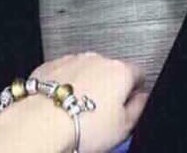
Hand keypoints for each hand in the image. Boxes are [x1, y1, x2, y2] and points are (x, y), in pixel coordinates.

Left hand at [29, 52, 148, 152]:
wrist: (42, 123)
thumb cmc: (81, 126)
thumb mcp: (124, 127)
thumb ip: (140, 107)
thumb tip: (143, 99)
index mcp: (120, 71)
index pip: (138, 73)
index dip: (135, 90)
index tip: (129, 102)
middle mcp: (97, 59)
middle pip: (110, 71)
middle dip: (108, 88)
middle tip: (101, 113)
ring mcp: (73, 59)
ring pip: (86, 70)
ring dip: (86, 84)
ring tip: (78, 110)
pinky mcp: (51, 64)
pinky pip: (64, 72)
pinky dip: (65, 83)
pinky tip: (61, 104)